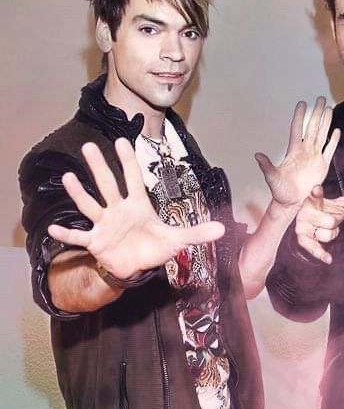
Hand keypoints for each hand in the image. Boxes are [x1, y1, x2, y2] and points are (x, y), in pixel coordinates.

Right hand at [48, 138, 224, 278]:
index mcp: (137, 205)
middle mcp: (118, 210)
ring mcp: (105, 225)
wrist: (136, 267)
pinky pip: (80, 237)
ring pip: (90, 205)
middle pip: (108, 185)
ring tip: (68, 178)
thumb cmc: (153, 247)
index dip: (128, 161)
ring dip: (79, 193)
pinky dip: (67, 234)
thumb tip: (223, 229)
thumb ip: (197, 233)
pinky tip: (54, 229)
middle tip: (88, 147)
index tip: (121, 141)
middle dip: (100, 167)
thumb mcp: (177, 240)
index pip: (133, 179)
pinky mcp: (96, 242)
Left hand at [254, 97, 340, 208]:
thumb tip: (257, 155)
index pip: (297, 129)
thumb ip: (266, 166)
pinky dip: (333, 141)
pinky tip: (336, 131)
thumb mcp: (272, 178)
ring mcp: (314, 157)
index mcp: (293, 151)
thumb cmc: (280, 190)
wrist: (291, 202)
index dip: (300, 116)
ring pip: (322, 135)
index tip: (302, 103)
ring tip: (329, 109)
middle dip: (316, 113)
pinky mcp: (323, 166)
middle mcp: (305, 151)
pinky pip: (329, 151)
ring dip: (326, 122)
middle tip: (321, 99)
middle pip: (312, 127)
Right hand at [295, 185, 343, 263]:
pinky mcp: (303, 239)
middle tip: (331, 220)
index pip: (315, 196)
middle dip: (334, 223)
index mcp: (314, 201)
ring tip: (326, 228)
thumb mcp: (341, 206)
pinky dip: (322, 254)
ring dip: (330, 234)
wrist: (314, 222)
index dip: (316, 193)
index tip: (317, 190)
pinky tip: (328, 258)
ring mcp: (303, 226)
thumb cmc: (325, 211)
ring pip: (325, 235)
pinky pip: (314, 248)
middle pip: (329, 222)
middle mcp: (306, 212)